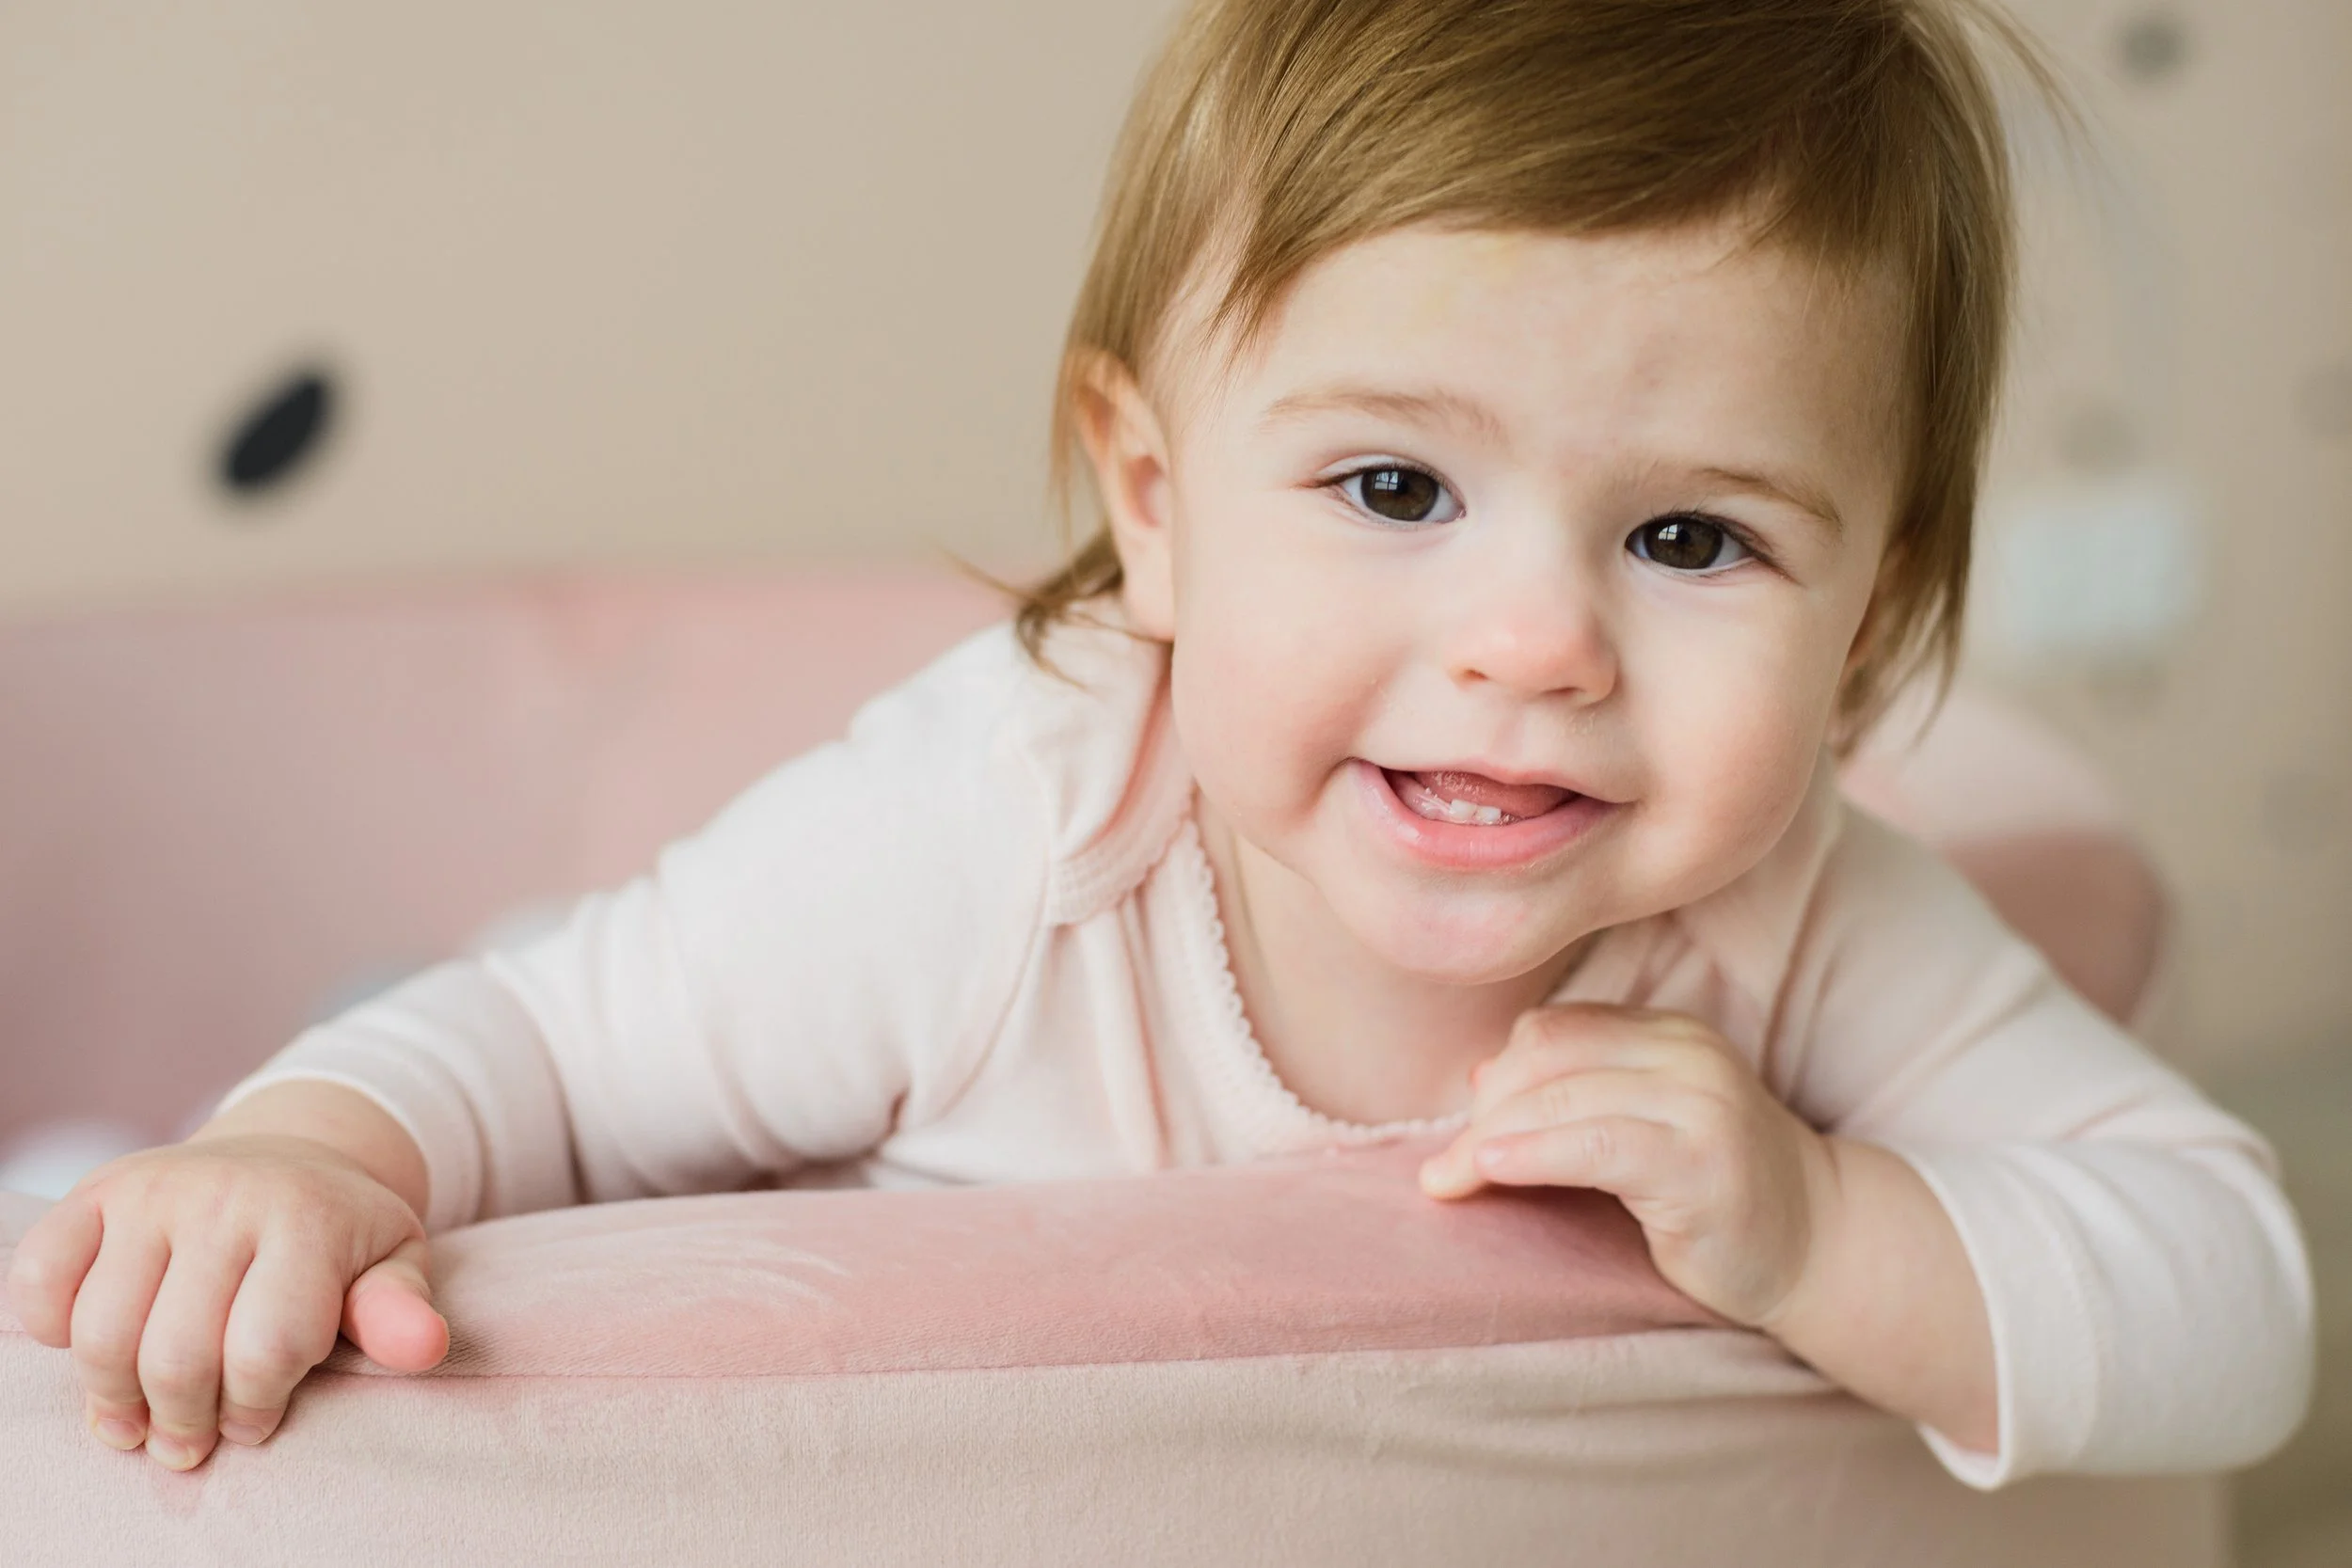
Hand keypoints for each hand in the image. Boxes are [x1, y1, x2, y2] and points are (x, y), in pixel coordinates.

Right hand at [5, 1134, 448, 1470]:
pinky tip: (98, 1348)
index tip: (259, 1421)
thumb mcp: (392, 1264)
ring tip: (142, 1419)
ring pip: (104, 1335)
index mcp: (308, 1217)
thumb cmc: (341, 1236)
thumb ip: (398, 1311)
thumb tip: (423, 1348)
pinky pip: (40, 1280)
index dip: (257, 1408)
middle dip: (184, 1421)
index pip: (265, 1350)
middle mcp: (226, 1196)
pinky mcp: (95, 1192)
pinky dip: (54, 1331)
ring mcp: (153, 1190)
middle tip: (192, 1440)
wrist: (290, 1158)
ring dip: (117, 1399)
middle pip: (179, 1356)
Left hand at [1419, 1002, 1838, 1327]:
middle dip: (1482, 1114)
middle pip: (1547, 1058)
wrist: (1817, 1246)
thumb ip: (1572, 1094)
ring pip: (1561, 1098)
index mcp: (1668, 1034)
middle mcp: (1688, 1054)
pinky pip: (1595, 1146)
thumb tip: (1478, 1079)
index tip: (1464, 1132)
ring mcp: (1702, 1103)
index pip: (1552, 1031)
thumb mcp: (1638, 1129)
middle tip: (1446, 1169)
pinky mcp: (1703, 1162)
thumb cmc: (1710, 1196)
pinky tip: (1492, 1173)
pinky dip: (1532, 1155)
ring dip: (1489, 1140)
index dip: (1495, 1077)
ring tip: (1451, 1180)